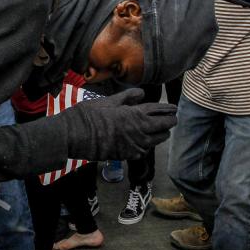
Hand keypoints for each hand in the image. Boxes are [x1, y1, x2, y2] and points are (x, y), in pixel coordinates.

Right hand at [62, 89, 177, 159]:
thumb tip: (142, 94)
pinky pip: (143, 151)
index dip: (169, 110)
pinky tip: (145, 142)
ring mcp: (134, 145)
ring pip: (156, 140)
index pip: (159, 112)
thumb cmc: (89, 115)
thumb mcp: (109, 101)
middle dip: (169, 122)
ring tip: (162, 130)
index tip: (174, 109)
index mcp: (136, 115)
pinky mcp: (127, 155)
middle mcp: (139, 131)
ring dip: (160, 134)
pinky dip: (147, 145)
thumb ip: (128, 97)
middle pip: (163, 127)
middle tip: (172, 119)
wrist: (75, 136)